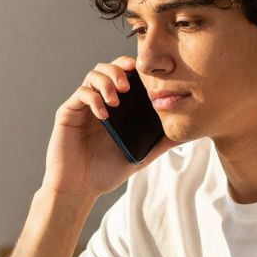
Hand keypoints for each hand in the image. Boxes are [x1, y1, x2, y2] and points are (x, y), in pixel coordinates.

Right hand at [41, 56, 178, 198]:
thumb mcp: (141, 156)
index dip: (134, 68)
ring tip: (117, 100)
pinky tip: (104, 115)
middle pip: (108, 68)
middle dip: (119, 69)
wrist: (78, 188)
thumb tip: (189, 134)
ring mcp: (83, 106)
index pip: (125, 76)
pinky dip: (94, 99)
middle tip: (129, 85)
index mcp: (116, 108)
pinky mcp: (68, 112)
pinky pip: (81, 93)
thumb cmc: (106, 173)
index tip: (146, 72)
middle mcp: (99, 102)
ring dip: (107, 81)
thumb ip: (161, 143)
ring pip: (93, 75)